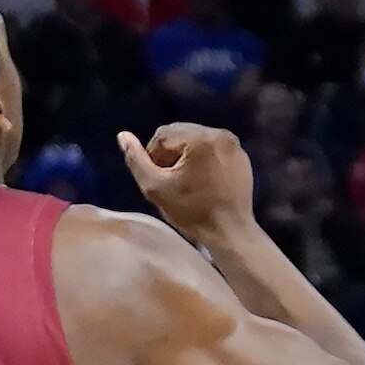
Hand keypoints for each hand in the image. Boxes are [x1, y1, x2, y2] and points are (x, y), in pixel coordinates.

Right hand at [119, 124, 257, 242]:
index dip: (153, 157)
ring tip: (184, 181)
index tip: (158, 179)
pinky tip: (200, 180)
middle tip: (169, 180)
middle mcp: (220, 134)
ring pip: (196, 139)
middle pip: (181, 133)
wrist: (230, 231)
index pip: (162, 135)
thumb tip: (122, 135)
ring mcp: (234, 144)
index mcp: (201, 138)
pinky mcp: (241, 155)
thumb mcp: (155, 187)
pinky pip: (213, 148)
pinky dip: (202, 158)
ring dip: (184, 155)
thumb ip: (136, 160)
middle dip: (169, 153)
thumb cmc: (192, 212)